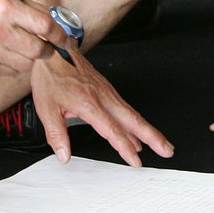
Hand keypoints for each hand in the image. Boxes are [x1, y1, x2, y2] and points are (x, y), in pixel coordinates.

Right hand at [0, 0, 62, 75]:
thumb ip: (31, 10)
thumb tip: (58, 23)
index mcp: (5, 8)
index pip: (44, 25)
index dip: (61, 35)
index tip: (67, 39)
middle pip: (39, 50)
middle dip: (48, 49)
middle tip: (47, 45)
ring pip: (27, 65)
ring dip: (32, 58)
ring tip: (22, 47)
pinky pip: (12, 71)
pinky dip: (16, 64)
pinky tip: (7, 52)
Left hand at [30, 52, 174, 165]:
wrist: (56, 51)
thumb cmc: (52, 77)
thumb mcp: (46, 108)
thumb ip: (57, 135)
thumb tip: (64, 155)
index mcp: (90, 104)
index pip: (113, 130)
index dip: (125, 148)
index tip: (135, 161)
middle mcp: (104, 98)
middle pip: (134, 120)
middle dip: (153, 137)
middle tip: (167, 150)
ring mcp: (109, 93)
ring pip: (133, 114)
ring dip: (148, 130)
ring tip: (160, 144)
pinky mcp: (108, 91)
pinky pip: (126, 109)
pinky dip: (135, 122)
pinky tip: (136, 133)